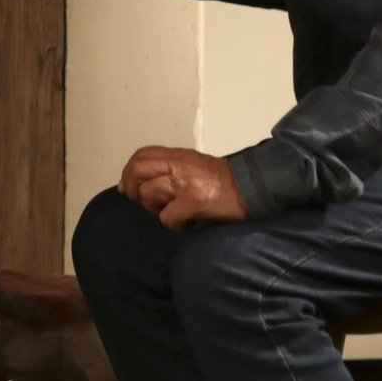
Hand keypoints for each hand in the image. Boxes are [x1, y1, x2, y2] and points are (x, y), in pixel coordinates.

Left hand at [119, 146, 245, 229]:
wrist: (254, 186)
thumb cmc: (225, 179)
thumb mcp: (195, 165)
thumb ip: (170, 169)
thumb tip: (142, 184)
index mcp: (178, 155)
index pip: (142, 155)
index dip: (129, 171)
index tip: (128, 187)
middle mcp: (178, 165)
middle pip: (137, 171)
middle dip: (133, 189)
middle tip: (142, 203)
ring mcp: (184, 183)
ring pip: (149, 194)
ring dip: (155, 209)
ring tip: (172, 213)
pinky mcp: (193, 202)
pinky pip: (168, 217)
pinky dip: (174, 225)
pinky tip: (186, 224)